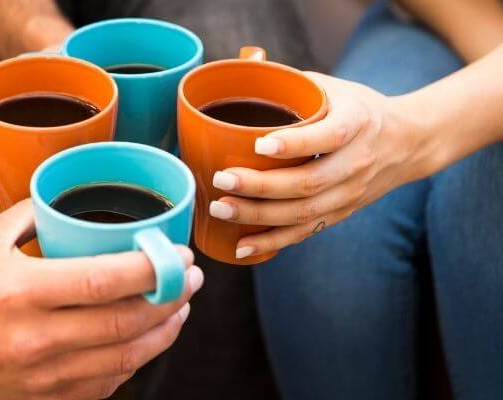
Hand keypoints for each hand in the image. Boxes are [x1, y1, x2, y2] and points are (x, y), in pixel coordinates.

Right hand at [0, 199, 202, 398]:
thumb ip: (31, 216)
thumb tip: (70, 200)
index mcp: (19, 291)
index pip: (104, 280)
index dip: (152, 269)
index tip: (176, 256)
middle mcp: (34, 338)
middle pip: (125, 323)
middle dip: (171, 299)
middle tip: (190, 279)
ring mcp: (41, 376)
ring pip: (124, 358)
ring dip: (162, 332)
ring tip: (178, 308)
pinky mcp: (42, 398)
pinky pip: (104, 384)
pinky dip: (133, 361)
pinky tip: (143, 340)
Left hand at [207, 72, 428, 258]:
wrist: (408, 143)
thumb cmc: (357, 110)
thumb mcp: (334, 87)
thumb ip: (293, 84)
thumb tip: (245, 68)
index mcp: (357, 124)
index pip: (328, 137)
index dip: (294, 143)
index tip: (259, 144)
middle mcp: (356, 162)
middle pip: (307, 182)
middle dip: (260, 186)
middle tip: (222, 180)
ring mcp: (350, 193)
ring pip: (303, 212)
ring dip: (258, 215)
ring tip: (221, 208)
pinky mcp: (340, 214)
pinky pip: (304, 232)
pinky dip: (272, 242)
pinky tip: (243, 245)